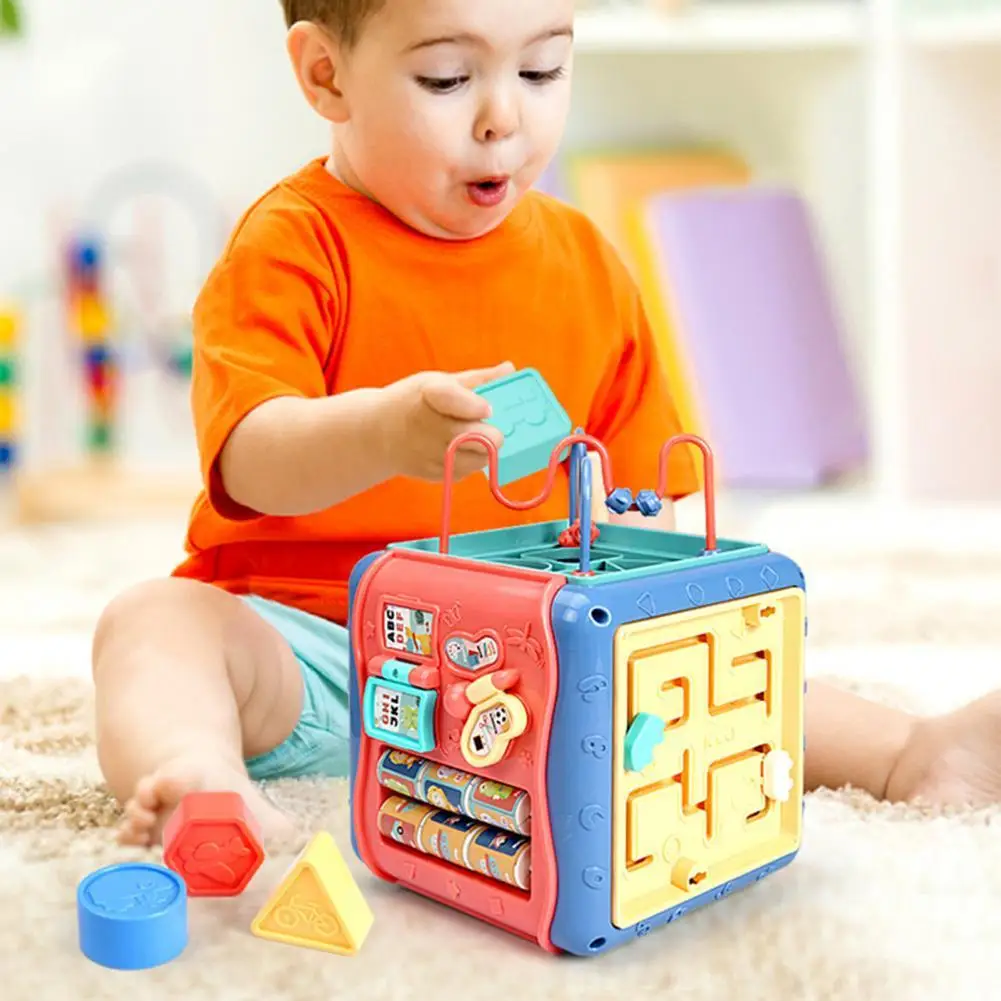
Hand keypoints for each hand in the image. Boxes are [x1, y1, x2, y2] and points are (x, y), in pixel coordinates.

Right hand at [377, 362, 514, 480]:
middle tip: (490, 428)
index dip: (476, 406)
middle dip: (492, 434)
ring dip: (484, 450)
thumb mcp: (439, 382)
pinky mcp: (433, 474)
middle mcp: (428, 427)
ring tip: (474, 438)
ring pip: (479, 459)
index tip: (487, 408)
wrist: (377, 433)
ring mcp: (430, 454)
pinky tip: (459, 451)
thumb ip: (477, 379)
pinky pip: (466, 472)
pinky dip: (469, 462)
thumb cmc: (414, 401)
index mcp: (429, 394)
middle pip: (478, 437)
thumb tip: (510, 369)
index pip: (455, 400)